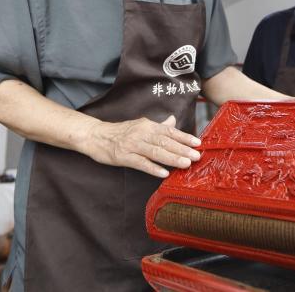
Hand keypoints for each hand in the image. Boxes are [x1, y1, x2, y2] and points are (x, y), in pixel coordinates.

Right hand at [84, 115, 201, 177]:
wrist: (96, 136)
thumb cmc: (121, 131)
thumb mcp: (141, 124)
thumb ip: (159, 125)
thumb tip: (174, 120)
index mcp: (148, 125)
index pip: (170, 131)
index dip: (184, 137)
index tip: (197, 143)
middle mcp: (142, 133)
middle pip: (165, 142)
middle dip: (182, 149)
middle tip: (196, 156)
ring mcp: (133, 145)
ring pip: (155, 152)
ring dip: (172, 158)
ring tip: (185, 164)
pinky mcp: (124, 157)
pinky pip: (141, 163)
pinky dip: (153, 168)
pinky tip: (163, 173)